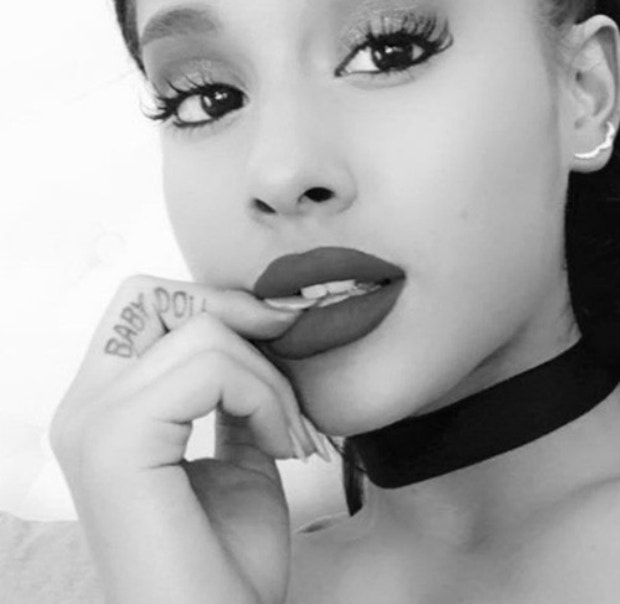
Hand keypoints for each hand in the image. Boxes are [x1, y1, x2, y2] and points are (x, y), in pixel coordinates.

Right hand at [49, 274, 326, 603]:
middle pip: (153, 294)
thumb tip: (259, 327)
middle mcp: (85, 406)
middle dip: (234, 316)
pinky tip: (278, 446)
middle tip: (284, 358)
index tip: (278, 331)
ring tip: (287, 434)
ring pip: (200, 331)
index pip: (145, 303)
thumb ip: (232, 389)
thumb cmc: (227, 554)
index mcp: (105, 406)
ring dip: (266, 377)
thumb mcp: (238, 449)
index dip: (217, 304)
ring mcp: (94, 420)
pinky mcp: (117, 441)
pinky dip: (262, 398)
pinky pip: (208, 369)